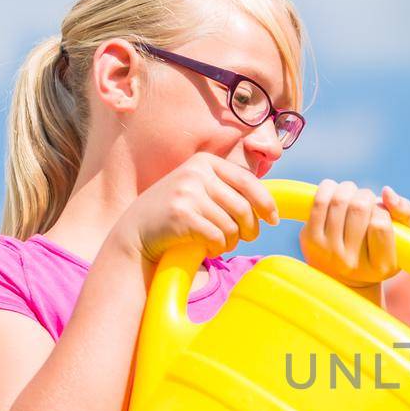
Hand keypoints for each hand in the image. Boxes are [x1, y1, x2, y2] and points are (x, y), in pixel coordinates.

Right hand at [116, 153, 279, 263]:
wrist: (135, 231)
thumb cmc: (175, 213)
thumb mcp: (198, 188)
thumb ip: (225, 187)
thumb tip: (268, 200)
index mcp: (204, 162)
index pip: (248, 182)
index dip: (266, 203)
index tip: (273, 219)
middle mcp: (196, 173)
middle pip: (243, 207)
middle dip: (250, 228)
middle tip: (246, 238)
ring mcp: (187, 192)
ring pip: (232, 225)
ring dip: (231, 241)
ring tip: (220, 244)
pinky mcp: (181, 215)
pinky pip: (218, 237)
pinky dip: (217, 248)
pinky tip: (208, 249)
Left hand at [300, 182, 409, 287]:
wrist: (343, 277)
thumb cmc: (379, 250)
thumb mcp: (403, 237)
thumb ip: (404, 211)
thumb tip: (386, 191)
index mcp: (380, 265)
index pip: (380, 224)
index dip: (382, 211)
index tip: (380, 215)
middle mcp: (351, 263)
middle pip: (359, 208)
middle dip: (365, 196)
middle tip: (366, 201)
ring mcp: (327, 252)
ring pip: (339, 201)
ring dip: (348, 189)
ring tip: (352, 195)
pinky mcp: (309, 240)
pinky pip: (319, 202)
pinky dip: (329, 188)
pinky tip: (335, 192)